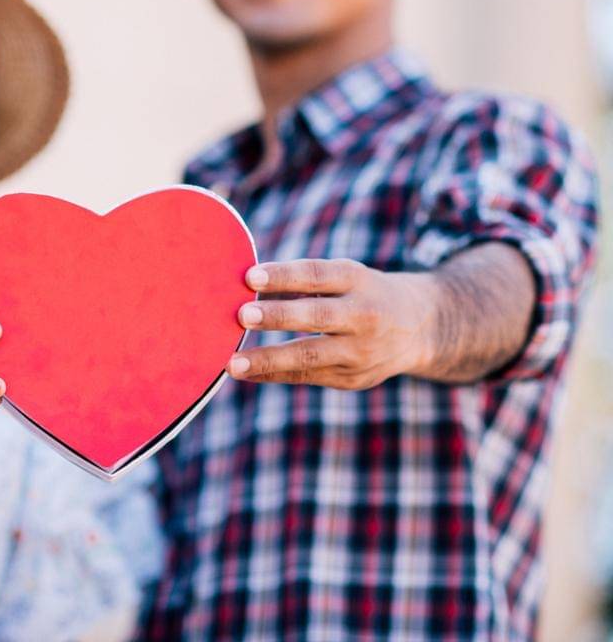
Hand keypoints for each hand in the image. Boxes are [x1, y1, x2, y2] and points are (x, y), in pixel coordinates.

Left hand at [228, 258, 437, 390]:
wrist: (419, 327)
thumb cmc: (359, 293)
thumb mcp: (341, 277)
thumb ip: (298, 282)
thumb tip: (244, 290)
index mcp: (358, 280)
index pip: (318, 275)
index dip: (285, 275)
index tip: (250, 276)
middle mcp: (364, 316)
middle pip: (318, 316)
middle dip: (279, 316)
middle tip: (242, 315)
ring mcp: (360, 351)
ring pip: (311, 356)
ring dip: (269, 360)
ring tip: (233, 363)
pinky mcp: (352, 378)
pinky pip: (307, 377)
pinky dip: (273, 375)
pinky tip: (245, 373)